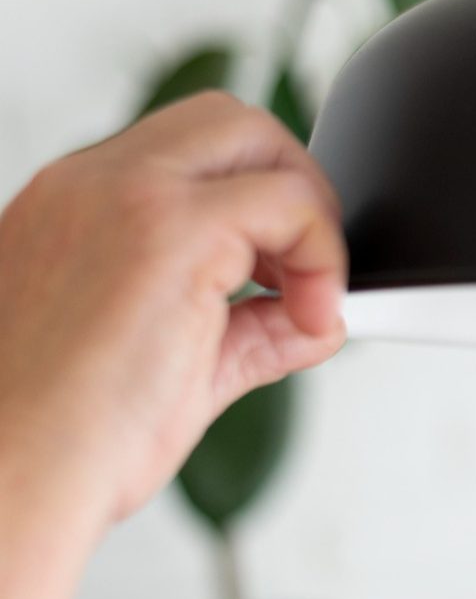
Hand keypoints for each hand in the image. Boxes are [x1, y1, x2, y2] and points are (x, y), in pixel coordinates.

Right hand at [0, 92, 346, 526]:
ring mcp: (124, 196)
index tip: (276, 278)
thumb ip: (246, 328)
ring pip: (257, 139)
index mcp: (72, 208)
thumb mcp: (170, 363)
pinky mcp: (169, 229)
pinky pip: (289, 201)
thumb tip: (314, 316)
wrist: (11, 477)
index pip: (186, 155)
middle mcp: (88, 186)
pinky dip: (322, 254)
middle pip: (228, 121)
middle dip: (292, 182)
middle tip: (307, 272)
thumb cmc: (61, 440)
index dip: (254, 202)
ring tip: (306, 302)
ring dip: (308, 215)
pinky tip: (311, 319)